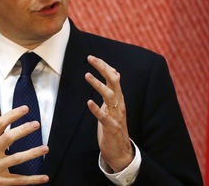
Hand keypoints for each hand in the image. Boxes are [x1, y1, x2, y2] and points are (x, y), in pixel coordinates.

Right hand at [0, 106, 48, 184]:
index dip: (12, 115)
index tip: (25, 109)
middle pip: (7, 138)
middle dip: (23, 130)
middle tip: (35, 124)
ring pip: (16, 159)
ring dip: (32, 153)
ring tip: (45, 148)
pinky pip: (18, 180)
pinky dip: (32, 179)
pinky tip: (43, 177)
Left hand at [86, 55, 133, 172]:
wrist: (121, 151)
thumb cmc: (114, 126)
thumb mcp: (114, 105)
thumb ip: (113, 90)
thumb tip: (115, 72)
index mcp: (118, 98)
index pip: (113, 77)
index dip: (104, 66)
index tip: (92, 57)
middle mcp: (119, 104)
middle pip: (114, 82)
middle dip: (103, 69)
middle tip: (91, 59)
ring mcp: (116, 116)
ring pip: (110, 96)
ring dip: (99, 85)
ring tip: (87, 75)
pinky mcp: (112, 128)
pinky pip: (104, 117)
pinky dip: (97, 109)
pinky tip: (89, 102)